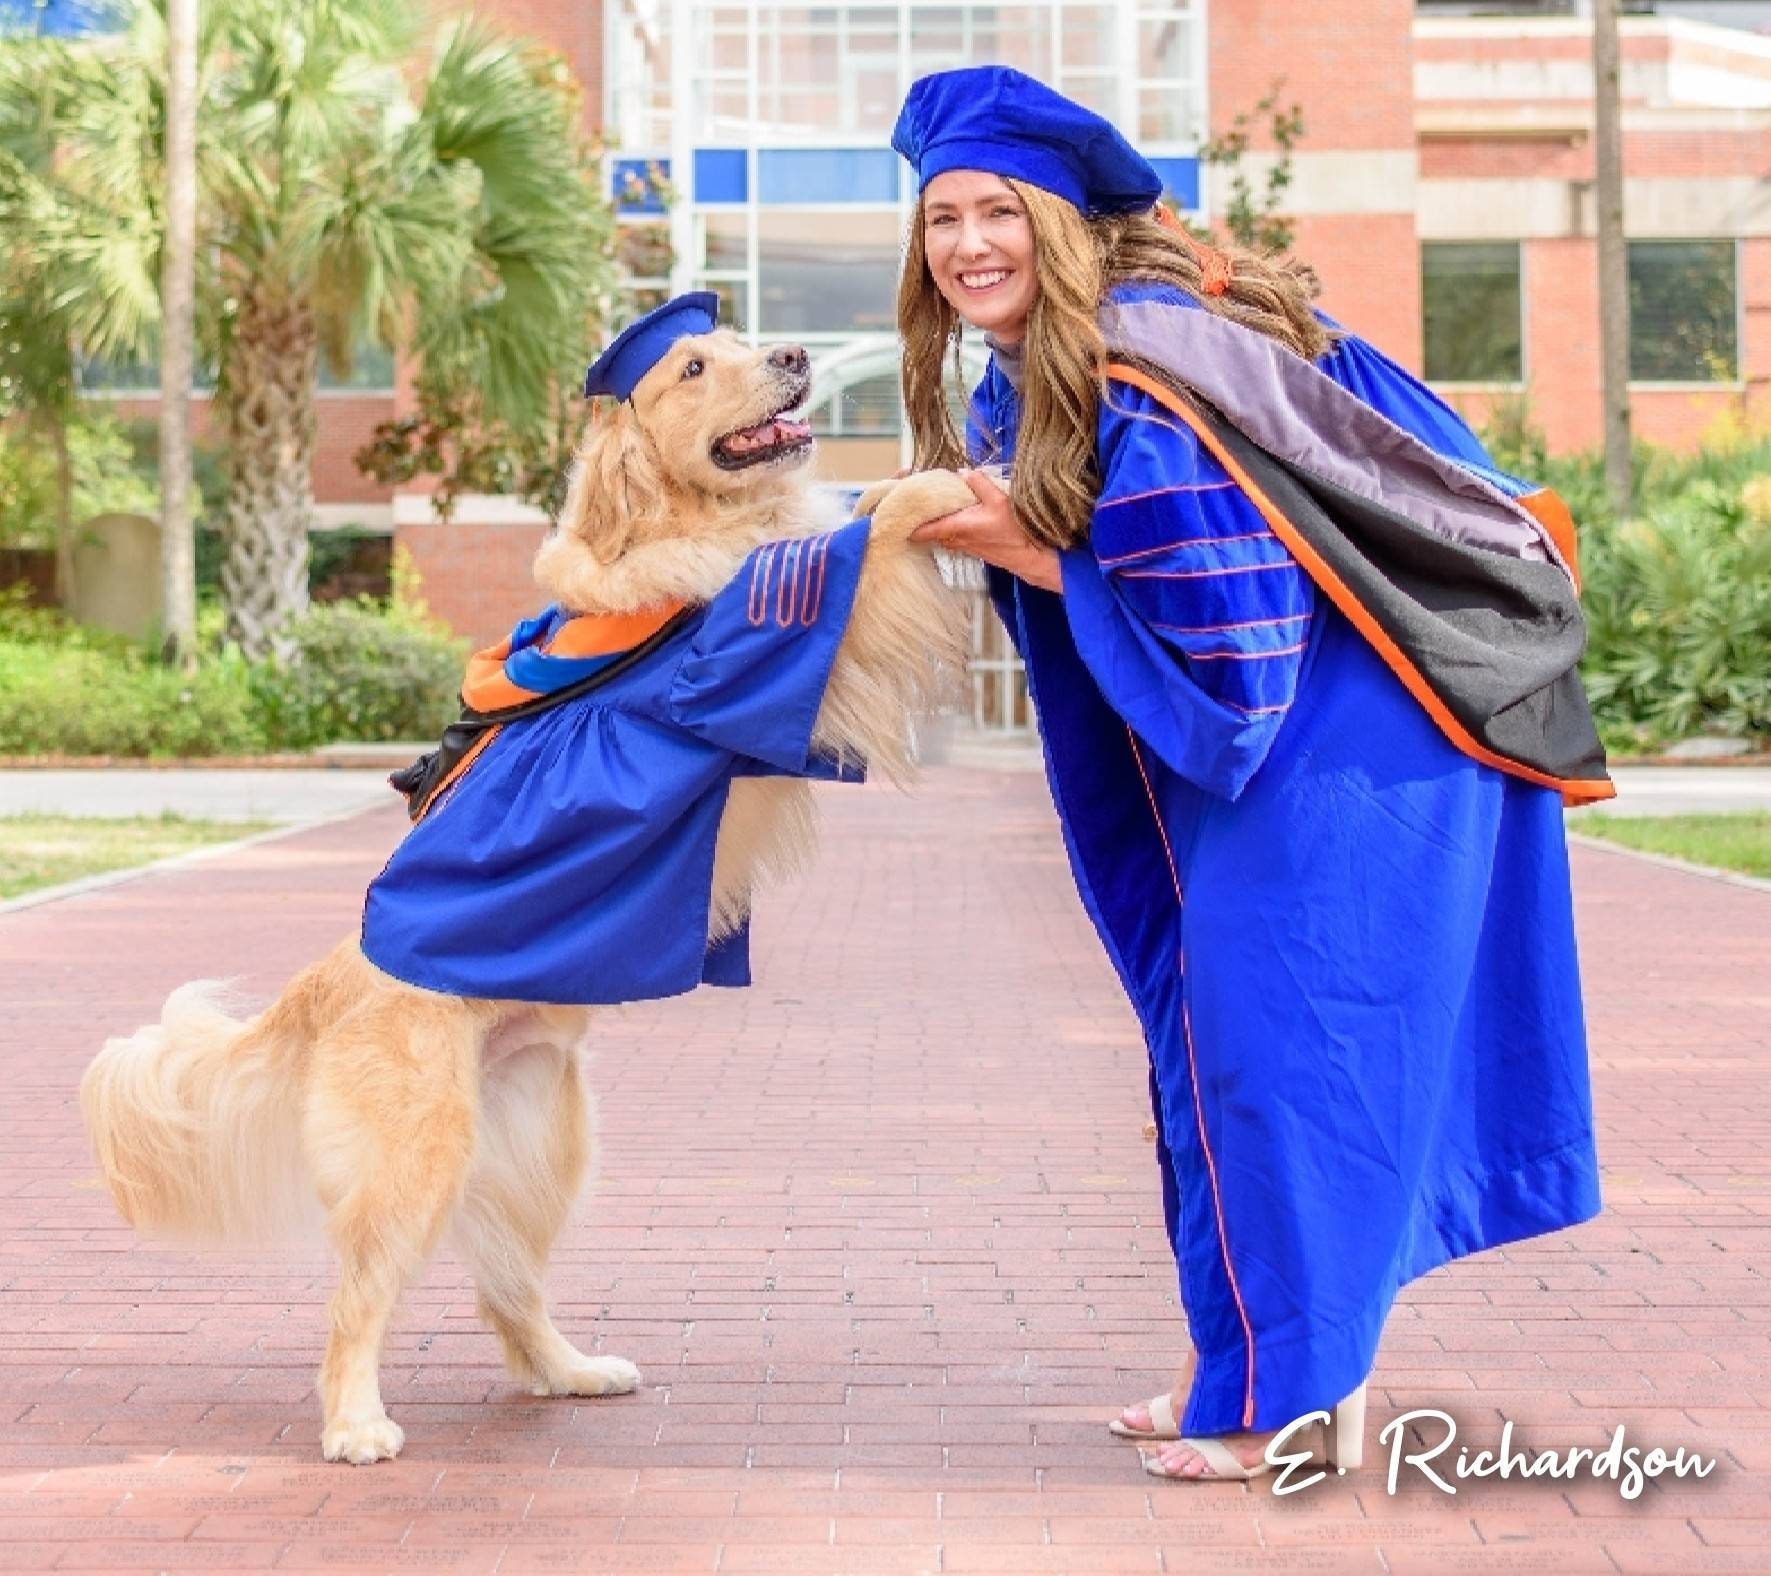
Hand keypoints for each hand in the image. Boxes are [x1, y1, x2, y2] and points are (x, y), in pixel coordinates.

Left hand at [909, 469, 1063, 592]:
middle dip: (920, 517)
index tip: (898, 510)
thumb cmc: (1015, 532)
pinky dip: (946, 525)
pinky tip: (952, 513)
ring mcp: (962, 545)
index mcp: (957, 527)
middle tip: (912, 500)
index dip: (908, 521)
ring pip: (939, 532)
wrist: (1029, 556)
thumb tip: (963, 473)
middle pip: (928, 530)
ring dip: (933, 521)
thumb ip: (979, 483)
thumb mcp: (999, 500)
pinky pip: (950, 535)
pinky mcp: (970, 547)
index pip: (922, 528)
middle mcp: (955, 539)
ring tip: (929, 504)